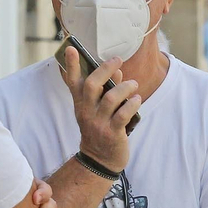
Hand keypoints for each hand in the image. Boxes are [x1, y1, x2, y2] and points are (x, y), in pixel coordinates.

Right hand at [60, 47, 137, 173]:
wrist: (99, 159)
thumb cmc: (100, 129)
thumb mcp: (97, 110)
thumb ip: (106, 90)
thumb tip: (118, 72)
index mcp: (80, 104)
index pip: (72, 82)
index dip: (71, 65)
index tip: (71, 48)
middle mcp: (87, 111)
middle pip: (91, 85)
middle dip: (105, 70)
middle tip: (117, 61)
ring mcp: (99, 123)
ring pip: (110, 98)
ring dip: (125, 87)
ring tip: (133, 84)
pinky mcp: (113, 133)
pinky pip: (123, 115)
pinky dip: (132, 104)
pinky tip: (137, 100)